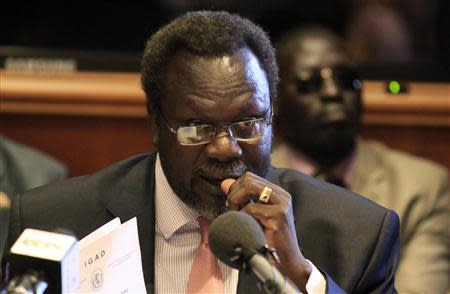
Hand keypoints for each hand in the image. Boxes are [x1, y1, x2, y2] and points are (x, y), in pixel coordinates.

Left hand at [221, 172, 311, 290]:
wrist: (288, 264)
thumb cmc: (270, 242)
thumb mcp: (255, 216)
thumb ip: (242, 199)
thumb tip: (225, 183)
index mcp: (278, 193)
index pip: (249, 178)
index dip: (235, 189)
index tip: (233, 207)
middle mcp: (282, 195)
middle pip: (247, 180)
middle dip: (234, 195)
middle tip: (232, 212)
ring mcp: (282, 204)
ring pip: (248, 188)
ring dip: (236, 203)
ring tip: (238, 219)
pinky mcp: (278, 216)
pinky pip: (250, 209)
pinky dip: (242, 218)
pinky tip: (245, 229)